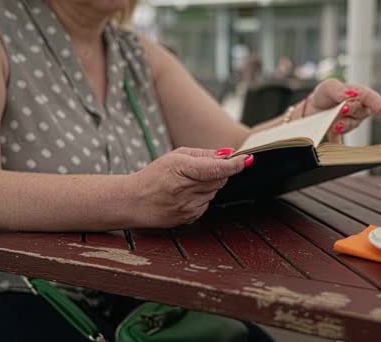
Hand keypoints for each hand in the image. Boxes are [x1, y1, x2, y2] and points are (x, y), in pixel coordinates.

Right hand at [127, 147, 250, 227]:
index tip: (247, 159)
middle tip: (200, 169)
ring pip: (214, 192)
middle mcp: (187, 192)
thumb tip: (228, 154)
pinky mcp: (190, 218)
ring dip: (208, 185)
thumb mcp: (176, 157)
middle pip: (220, 179)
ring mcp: (189, 208)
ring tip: (186, 184)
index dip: (235, 165)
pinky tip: (184, 195)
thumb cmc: (154, 176)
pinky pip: (207, 203)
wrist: (133, 202)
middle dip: (217, 172)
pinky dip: (202, 197)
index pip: (217, 169)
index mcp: (182, 171)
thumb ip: (204, 155)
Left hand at [303, 79, 380, 141]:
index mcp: (359, 95)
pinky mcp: (339, 133)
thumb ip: (339, 89)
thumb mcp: (328, 86)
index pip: (371, 98)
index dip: (377, 103)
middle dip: (351, 110)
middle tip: (342, 108)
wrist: (313, 107)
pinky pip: (340, 139)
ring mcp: (349, 122)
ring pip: (351, 125)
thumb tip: (350, 93)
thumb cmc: (325, 94)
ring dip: (343, 124)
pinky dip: (336, 141)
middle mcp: (358, 110)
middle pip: (360, 112)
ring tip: (334, 124)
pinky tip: (332, 144)